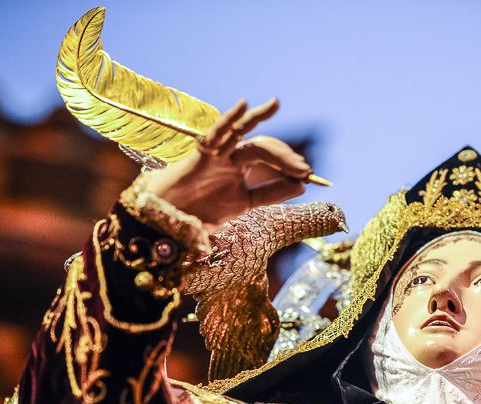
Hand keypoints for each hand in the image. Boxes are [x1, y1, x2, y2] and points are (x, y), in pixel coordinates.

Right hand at [142, 98, 311, 229]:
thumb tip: (302, 186)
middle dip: (283, 155)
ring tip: (275, 104)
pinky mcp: (202, 155)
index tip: (308, 175)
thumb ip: (271, 193)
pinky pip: (216, 133)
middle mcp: (231, 158)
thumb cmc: (203, 212)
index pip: (270, 159)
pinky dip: (228, 118)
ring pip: (241, 132)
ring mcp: (217, 155)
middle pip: (261, 148)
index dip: (289, 165)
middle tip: (303, 169)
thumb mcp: (245, 203)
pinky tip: (244, 105)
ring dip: (259, 118)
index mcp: (241, 168)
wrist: (172, 221)